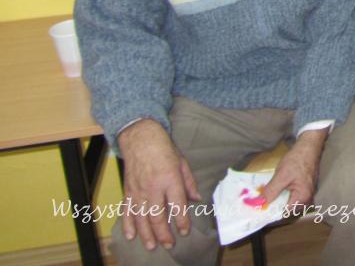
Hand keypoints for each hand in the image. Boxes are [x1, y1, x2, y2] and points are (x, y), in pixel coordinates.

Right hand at [117, 119, 199, 250]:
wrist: (140, 139)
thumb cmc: (164, 149)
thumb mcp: (182, 162)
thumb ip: (189, 183)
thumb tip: (196, 200)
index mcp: (169, 179)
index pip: (177, 205)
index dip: (181, 220)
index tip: (184, 231)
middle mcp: (153, 188)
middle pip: (158, 216)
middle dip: (164, 233)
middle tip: (169, 244)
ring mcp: (138, 191)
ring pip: (141, 218)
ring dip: (146, 234)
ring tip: (152, 246)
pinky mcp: (128, 191)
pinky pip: (127, 211)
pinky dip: (128, 225)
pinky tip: (131, 236)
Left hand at [261, 128, 326, 213]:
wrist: (308, 147)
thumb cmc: (297, 160)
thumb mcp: (282, 175)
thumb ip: (271, 191)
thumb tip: (260, 203)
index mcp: (302, 198)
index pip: (283, 213)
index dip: (270, 211)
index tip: (258, 208)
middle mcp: (306, 199)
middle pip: (286, 209)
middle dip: (273, 205)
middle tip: (259, 200)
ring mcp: (306, 194)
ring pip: (288, 202)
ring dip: (277, 199)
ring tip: (265, 194)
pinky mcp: (304, 188)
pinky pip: (291, 196)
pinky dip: (282, 194)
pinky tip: (274, 189)